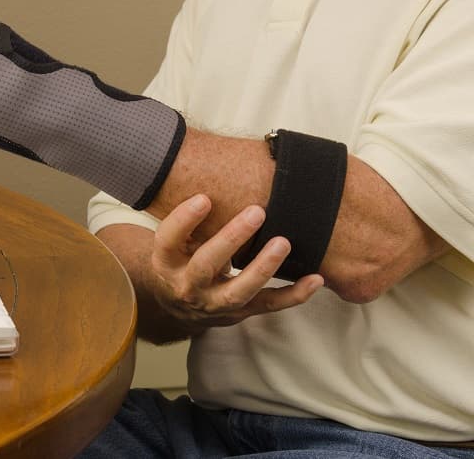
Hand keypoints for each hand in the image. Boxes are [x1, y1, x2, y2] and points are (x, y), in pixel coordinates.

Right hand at [151, 194, 322, 329]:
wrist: (180, 305)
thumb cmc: (180, 259)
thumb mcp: (174, 241)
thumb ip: (189, 218)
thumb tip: (211, 169)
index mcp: (166, 263)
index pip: (168, 241)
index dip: (184, 220)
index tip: (204, 198)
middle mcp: (187, 286)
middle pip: (205, 265)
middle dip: (230, 239)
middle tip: (256, 212)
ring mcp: (214, 304)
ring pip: (238, 291)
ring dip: (263, 267)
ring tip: (283, 242)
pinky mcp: (240, 312)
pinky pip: (269, 305)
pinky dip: (295, 294)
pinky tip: (315, 278)